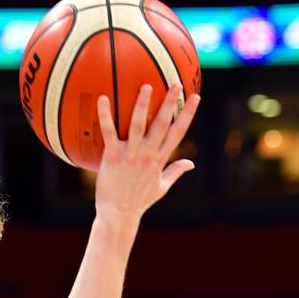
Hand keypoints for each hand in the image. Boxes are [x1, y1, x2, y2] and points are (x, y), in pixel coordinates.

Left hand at [94, 84, 199, 222]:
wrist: (119, 214)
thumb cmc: (138, 201)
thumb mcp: (162, 187)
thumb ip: (175, 172)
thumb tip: (191, 163)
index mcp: (160, 159)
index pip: (178, 132)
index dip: (187, 114)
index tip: (195, 97)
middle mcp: (148, 154)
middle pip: (162, 124)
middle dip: (170, 103)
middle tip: (176, 83)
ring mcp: (130, 155)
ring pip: (138, 125)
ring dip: (143, 104)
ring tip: (146, 86)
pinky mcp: (113, 156)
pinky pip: (109, 132)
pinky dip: (105, 115)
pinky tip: (103, 99)